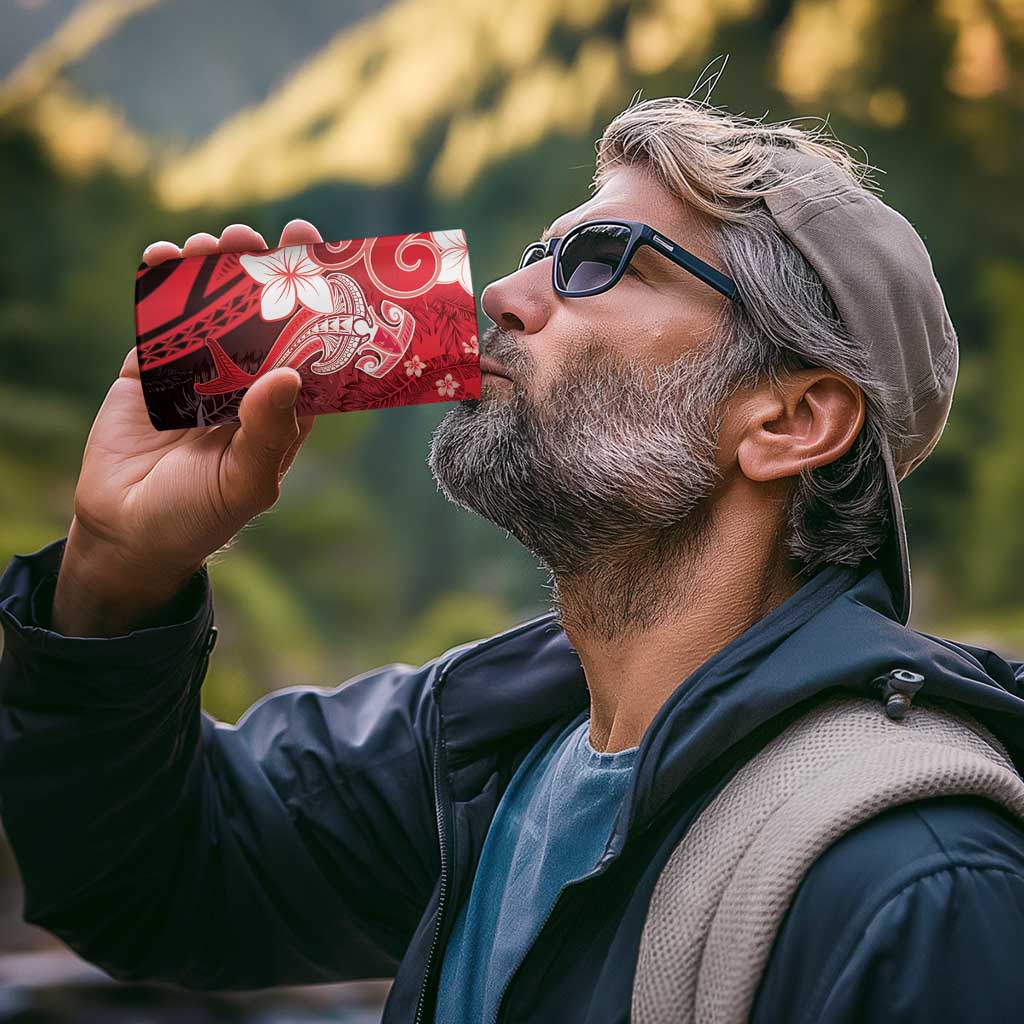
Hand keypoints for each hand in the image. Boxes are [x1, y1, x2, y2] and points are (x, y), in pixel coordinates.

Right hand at [53, 220, 322, 635]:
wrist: (126, 534)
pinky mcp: (149, 370)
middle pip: (259, 315)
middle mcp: (244, 382)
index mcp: (281, 407)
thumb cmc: (200, 517)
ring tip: (211, 244)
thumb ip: (268, 432)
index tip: (320, 255)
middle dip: (260, 272)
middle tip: (258, 238)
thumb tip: (288, 373)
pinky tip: (161, 257)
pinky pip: (157, 320)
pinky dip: (158, 286)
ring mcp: (196, 372)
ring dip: (211, 270)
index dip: (315, 302)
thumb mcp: (245, 483)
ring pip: (209, 308)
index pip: (307, 345)